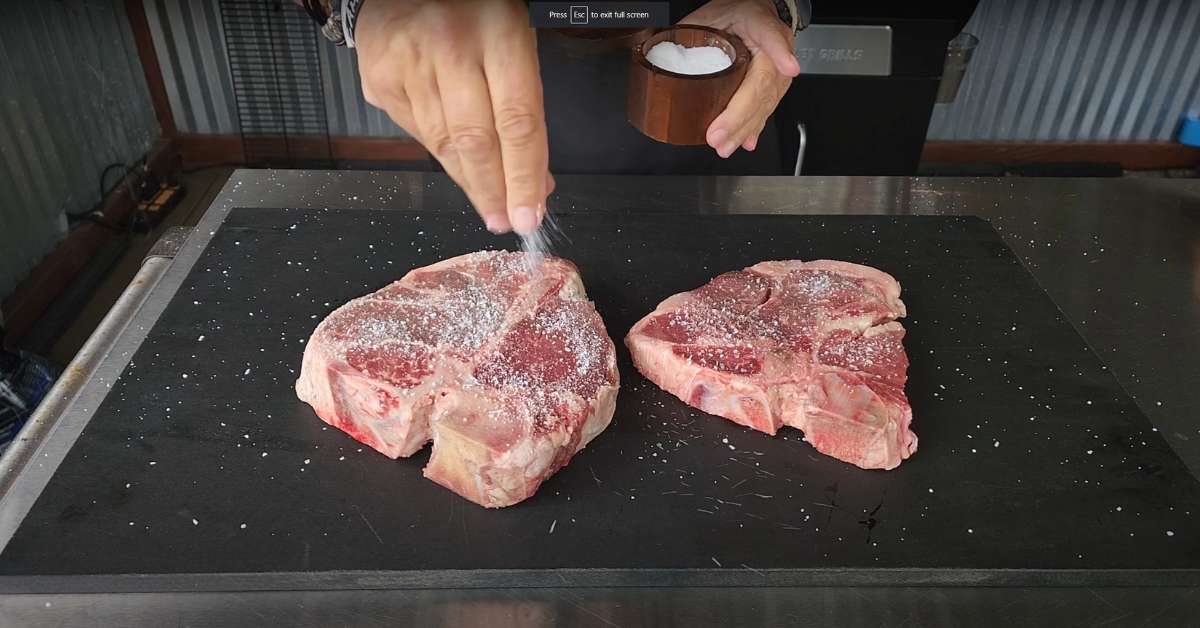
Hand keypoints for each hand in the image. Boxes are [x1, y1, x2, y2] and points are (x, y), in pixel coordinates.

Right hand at [355, 0, 550, 233]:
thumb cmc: (473, 10)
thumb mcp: (515, 37)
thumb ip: (526, 101)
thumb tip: (536, 177)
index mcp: (498, 33)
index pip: (517, 120)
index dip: (524, 175)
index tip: (529, 214)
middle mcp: (450, 48)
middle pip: (476, 140)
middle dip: (494, 191)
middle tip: (506, 221)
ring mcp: (409, 64)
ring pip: (443, 143)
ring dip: (469, 181)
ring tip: (488, 203)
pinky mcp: (380, 79)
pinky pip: (417, 133)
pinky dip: (441, 155)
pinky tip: (458, 167)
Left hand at [681, 0, 799, 156]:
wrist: (758, 15)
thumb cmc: (739, 13)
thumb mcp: (714, 12)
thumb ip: (695, 28)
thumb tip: (670, 49)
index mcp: (762, 26)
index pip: (772, 37)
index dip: (780, 53)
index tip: (787, 68)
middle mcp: (775, 52)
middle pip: (762, 86)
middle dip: (740, 116)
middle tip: (718, 135)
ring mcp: (778, 73)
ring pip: (764, 104)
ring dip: (743, 129)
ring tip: (726, 145)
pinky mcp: (773, 88)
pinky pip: (765, 110)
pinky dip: (753, 129)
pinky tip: (746, 142)